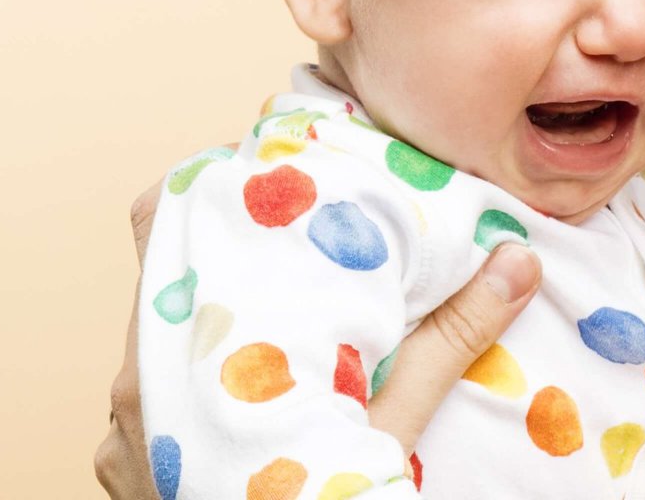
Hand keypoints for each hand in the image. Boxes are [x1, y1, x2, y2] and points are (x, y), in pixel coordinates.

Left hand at [96, 170, 542, 497]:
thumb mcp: (394, 431)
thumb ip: (447, 341)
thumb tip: (519, 261)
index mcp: (186, 357)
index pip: (165, 225)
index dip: (212, 191)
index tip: (271, 175)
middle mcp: (136, 388)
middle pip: (168, 280)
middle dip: (235, 257)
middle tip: (304, 234)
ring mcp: (126, 438)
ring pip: (162, 344)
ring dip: (221, 325)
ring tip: (292, 310)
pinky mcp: (128, 474)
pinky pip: (153, 405)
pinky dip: (201, 386)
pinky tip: (261, 390)